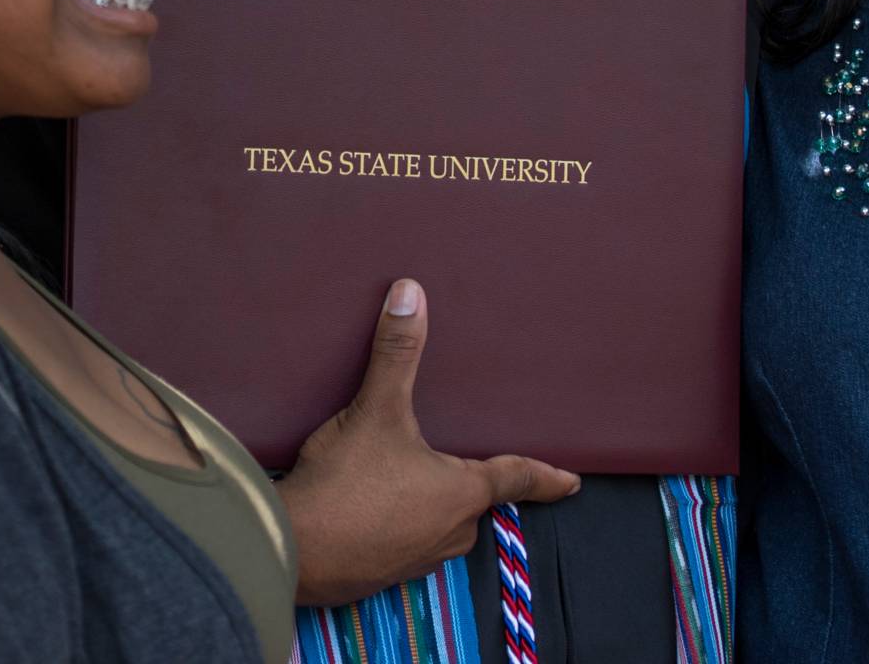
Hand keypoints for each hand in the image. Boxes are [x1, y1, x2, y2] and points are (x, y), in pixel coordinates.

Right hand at [275, 279, 580, 606]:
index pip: (516, 478)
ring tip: (400, 479)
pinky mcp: (385, 575)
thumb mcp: (376, 410)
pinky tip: (368, 507)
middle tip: (449, 459)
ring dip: (427, 504)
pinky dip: (396, 524)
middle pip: (472, 500)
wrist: (297, 550)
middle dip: (463, 482)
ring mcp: (419, 558)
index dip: (545, 478)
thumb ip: (396, 353)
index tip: (571, 483)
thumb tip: (411, 294)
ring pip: (439, 523)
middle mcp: (451, 531)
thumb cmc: (348, 482)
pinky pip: (405, 542)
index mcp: (462, 493)